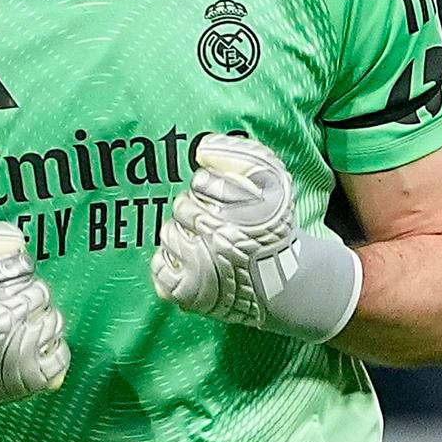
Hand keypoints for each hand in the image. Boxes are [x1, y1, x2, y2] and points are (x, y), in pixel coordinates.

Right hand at [0, 221, 69, 426]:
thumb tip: (13, 239)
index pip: (26, 271)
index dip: (20, 275)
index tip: (13, 284)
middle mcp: (10, 323)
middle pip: (42, 296)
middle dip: (31, 297)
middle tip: (18, 305)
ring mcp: (23, 352)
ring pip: (54, 323)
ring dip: (43, 321)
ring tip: (26, 325)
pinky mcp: (30, 377)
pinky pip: (59, 356)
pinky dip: (53, 351)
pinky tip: (39, 348)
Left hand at [151, 135, 361, 342]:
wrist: (281, 280)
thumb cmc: (273, 228)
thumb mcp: (273, 182)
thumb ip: (241, 156)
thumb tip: (203, 150)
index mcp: (239, 213)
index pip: (201, 183)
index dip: (210, 187)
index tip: (223, 199)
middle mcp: (217, 241)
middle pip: (182, 207)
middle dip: (196, 210)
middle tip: (213, 222)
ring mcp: (199, 270)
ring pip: (168, 233)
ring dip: (182, 234)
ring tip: (203, 242)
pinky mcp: (187, 292)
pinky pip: (160, 265)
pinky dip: (169, 261)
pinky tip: (188, 260)